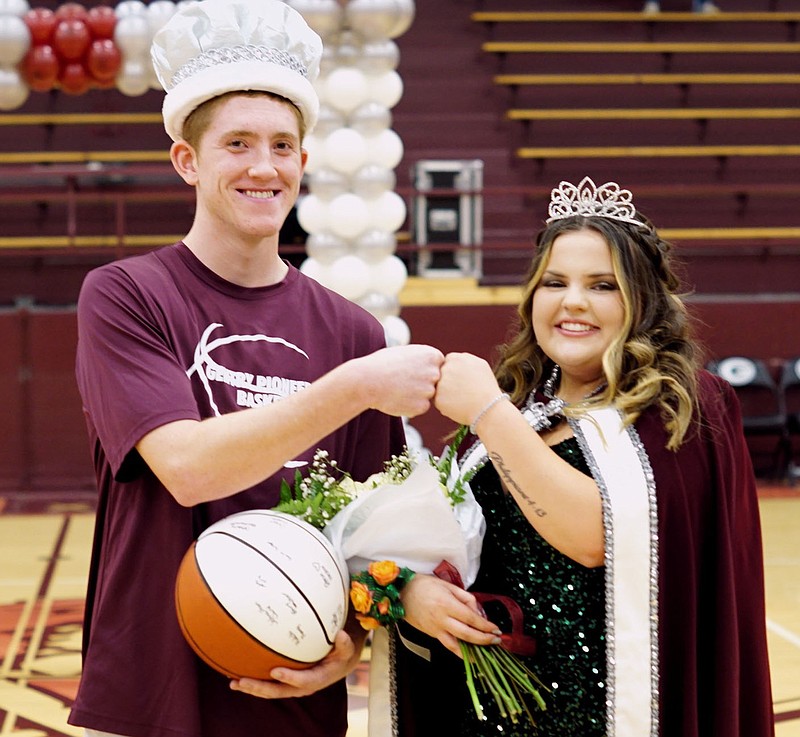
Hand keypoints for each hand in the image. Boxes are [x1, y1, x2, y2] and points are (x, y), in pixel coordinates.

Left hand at [229, 629, 358, 698]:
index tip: (275, 671)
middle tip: (242, 681)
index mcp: (319, 678)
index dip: (290, 678)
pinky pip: (268, 684)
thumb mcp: (347, 648)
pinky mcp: (285, 681)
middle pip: (280, 691)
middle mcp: (303, 686)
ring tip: (234, 683)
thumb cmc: (341, 652)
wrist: (339, 662)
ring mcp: (293, 685)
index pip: (304, 681)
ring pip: (271, 691)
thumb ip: (345, 644)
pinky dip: (253, 682)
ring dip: (252, 688)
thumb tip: (341, 634)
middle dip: (260, 688)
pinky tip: (236, 677)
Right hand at [358, 344, 444, 417]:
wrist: (367, 381)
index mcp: (432, 355)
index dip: (422, 368)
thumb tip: (433, 365)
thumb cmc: (381, 364)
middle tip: (402, 380)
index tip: (408, 369)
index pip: (438, 365)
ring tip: (398, 389)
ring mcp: (429, 390)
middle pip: (434, 381)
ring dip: (416, 395)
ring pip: (427, 395)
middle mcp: (434, 372)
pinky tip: (397, 398)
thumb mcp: (405, 352)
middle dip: (422, 382)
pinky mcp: (422, 406)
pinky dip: (411, 405)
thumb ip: (422, 358)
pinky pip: (421, 407)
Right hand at [401, 574, 500, 656]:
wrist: (401, 592)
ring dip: (473, 650)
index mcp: (447, 604)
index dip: (486, 626)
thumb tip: (476, 611)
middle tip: (496, 641)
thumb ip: (464, 597)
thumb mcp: (447, 585)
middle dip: (484, 639)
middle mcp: (442, 619)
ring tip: (485, 652)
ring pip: (457, 645)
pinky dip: (459, 652)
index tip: (496, 629)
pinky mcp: (431, 634)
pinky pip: (447, 645)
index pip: (471, 618)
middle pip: (467, 634)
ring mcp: (435, 629)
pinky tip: (468, 655)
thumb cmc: (424, 584)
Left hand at [435, 352, 502, 426]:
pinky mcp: (437, 398)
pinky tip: (459, 406)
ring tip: (462, 399)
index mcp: (455, 358)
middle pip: (441, 375)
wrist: (488, 408)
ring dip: (446, 394)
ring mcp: (440, 383)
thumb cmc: (487, 387)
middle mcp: (445, 368)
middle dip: (448, 382)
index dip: (455, 372)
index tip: (463, 380)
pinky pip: (439, 401)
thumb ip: (464, 360)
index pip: (447, 363)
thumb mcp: (480, 365)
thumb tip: (453, 360)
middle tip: (462, 391)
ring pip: (439, 388)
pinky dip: (446, 405)